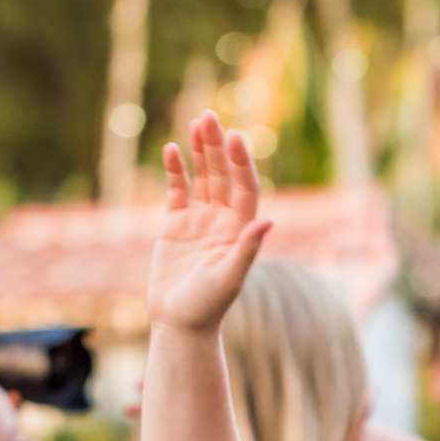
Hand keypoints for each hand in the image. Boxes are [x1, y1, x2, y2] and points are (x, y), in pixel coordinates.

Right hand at [149, 113, 273, 335]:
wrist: (179, 323)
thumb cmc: (208, 306)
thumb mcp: (229, 278)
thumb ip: (246, 249)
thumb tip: (267, 221)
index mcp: (239, 230)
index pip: (244, 188)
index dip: (241, 162)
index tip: (235, 137)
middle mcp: (221, 221)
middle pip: (222, 175)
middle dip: (217, 146)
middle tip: (209, 116)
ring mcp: (198, 220)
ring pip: (201, 177)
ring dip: (199, 150)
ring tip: (196, 122)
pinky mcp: (174, 224)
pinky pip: (177, 190)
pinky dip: (174, 170)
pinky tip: (171, 150)